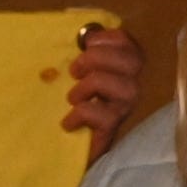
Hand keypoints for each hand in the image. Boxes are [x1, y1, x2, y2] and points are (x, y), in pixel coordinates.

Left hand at [56, 22, 144, 149]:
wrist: (54, 152)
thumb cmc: (56, 106)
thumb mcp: (63, 75)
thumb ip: (74, 54)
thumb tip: (80, 34)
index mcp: (116, 68)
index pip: (128, 44)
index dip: (109, 38)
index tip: (85, 43)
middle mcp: (127, 87)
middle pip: (133, 60)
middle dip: (99, 58)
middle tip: (74, 71)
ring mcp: (123, 109)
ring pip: (125, 86)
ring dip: (93, 85)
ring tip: (73, 98)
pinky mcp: (112, 132)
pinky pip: (107, 116)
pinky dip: (83, 113)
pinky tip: (68, 122)